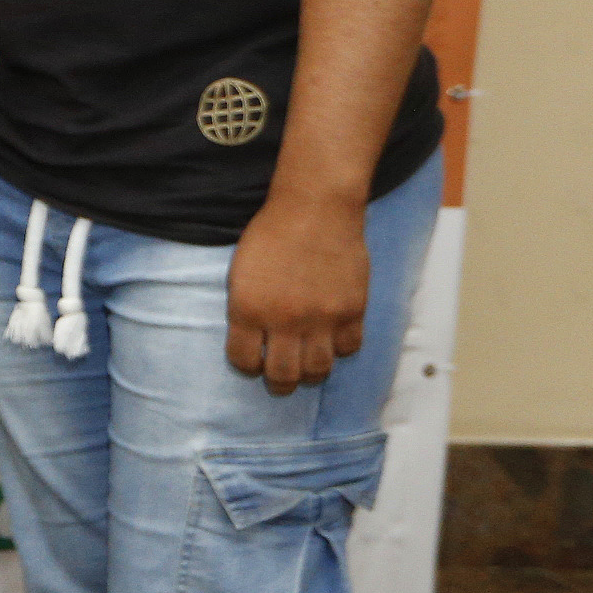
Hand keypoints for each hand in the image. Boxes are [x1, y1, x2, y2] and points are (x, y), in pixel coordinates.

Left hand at [226, 190, 368, 393]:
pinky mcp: (352, 310)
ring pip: (318, 369)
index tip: (253, 363)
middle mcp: (284, 320)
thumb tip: (256, 341)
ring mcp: (321, 317)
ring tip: (307, 369)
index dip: (247, 366)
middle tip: (281, 381)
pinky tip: (333, 341)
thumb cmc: (271, 234)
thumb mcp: (241, 273)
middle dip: (280, 384)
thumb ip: (247, 310)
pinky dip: (341, 349)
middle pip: (283, 375)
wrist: (314, 209)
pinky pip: (349, 348)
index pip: (244, 361)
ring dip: (311, 374)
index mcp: (248, 310)